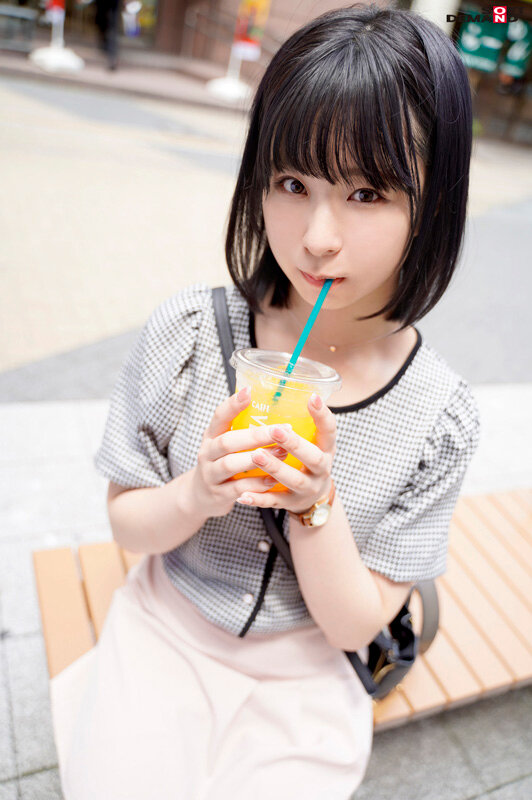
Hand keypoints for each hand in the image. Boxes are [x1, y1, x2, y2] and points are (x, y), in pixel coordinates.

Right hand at [190, 386, 291, 517]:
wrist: (200, 496)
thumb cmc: (221, 463)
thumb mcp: (224, 444)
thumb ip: (242, 430)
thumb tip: (276, 407)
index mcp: (211, 436)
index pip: (219, 416)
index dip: (233, 404)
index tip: (250, 391)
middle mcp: (207, 453)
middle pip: (227, 441)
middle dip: (256, 435)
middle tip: (282, 429)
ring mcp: (211, 474)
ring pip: (230, 464)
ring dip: (258, 459)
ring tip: (282, 453)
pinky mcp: (218, 494)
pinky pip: (238, 488)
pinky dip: (256, 484)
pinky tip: (273, 479)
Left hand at [236, 393, 335, 514]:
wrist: (310, 499)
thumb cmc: (306, 460)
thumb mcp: (312, 441)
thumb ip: (301, 421)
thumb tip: (280, 387)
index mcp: (326, 449)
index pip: (330, 431)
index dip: (323, 415)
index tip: (312, 397)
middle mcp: (321, 469)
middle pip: (313, 458)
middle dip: (295, 444)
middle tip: (276, 430)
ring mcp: (307, 488)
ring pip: (293, 480)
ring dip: (274, 467)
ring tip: (255, 455)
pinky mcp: (290, 503)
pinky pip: (274, 502)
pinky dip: (257, 499)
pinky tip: (242, 494)